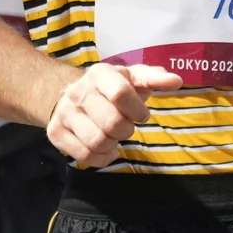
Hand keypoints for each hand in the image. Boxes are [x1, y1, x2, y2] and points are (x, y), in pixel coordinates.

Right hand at [45, 63, 182, 167]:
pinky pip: (84, 156)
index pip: (120, 93)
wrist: (66, 94)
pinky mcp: (56, 133)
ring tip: (113, 136)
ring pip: (98, 142)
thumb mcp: (131, 78)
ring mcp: (65, 113)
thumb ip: (154, 78)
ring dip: (113, 144)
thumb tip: (176, 80)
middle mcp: (78, 92)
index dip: (137, 110)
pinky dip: (101, 158)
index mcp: (100, 74)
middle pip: (112, 123)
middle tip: (126, 126)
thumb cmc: (109, 88)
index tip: (142, 115)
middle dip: (126, 130)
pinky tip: (105, 149)